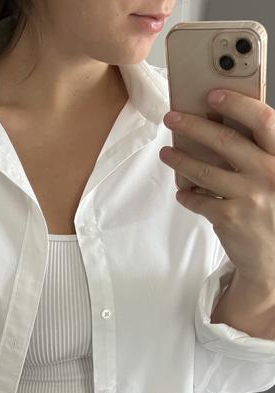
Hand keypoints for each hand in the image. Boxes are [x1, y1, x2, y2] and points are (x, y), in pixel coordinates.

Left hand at [160, 89, 274, 290]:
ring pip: (204, 170)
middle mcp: (269, 173)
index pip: (263, 120)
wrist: (273, 257)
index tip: (213, 95)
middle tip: (172, 117)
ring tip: (166, 153)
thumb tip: (219, 128)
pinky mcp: (230, 217)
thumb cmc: (272, 209)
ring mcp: (249, 196)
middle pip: (225, 141)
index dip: (237, 104)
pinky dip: (187, 194)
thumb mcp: (274, 177)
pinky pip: (198, 199)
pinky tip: (182, 192)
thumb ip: (257, 155)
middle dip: (193, 126)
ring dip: (180, 159)